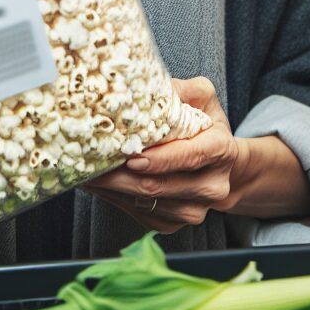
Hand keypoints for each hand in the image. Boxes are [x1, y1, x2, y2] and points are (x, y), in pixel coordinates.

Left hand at [83, 76, 246, 233]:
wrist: (223, 167)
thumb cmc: (207, 126)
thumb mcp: (202, 98)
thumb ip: (183, 90)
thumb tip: (148, 86)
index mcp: (221, 150)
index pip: (190, 156)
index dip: (160, 159)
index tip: (131, 156)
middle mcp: (211, 186)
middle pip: (158, 185)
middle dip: (120, 175)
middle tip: (89, 160)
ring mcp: (193, 210)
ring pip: (145, 202)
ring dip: (112, 187)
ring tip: (86, 168)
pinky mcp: (173, 223)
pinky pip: (138, 212)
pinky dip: (114, 197)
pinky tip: (99, 181)